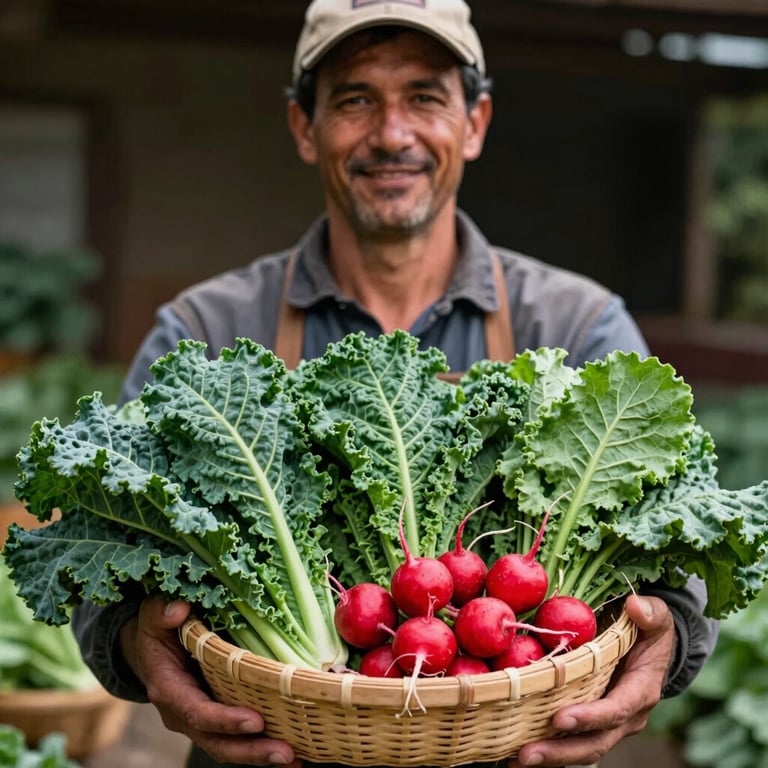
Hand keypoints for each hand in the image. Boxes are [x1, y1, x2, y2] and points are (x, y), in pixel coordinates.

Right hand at [121, 596, 300, 765]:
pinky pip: (240, 738)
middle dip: (251, 750)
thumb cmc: (158, 628)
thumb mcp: (153, 616)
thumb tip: (178, 609)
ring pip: (231, 746)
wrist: (154, 647)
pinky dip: (264, 744)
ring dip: (262, 754)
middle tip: (286, 752)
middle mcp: (184, 714)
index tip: (256, 721)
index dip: (225, 720)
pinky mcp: (219, 718)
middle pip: (217, 742)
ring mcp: (202, 721)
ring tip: (296, 757)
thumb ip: (160, 613)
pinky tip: (295, 749)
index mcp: (169, 690)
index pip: (196, 712)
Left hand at [508, 594, 675, 767]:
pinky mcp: (590, 722)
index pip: (615, 710)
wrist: (652, 650)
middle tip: (526, 754)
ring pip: (579, 748)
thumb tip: (636, 607)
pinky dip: (547, 745)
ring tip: (515, 759)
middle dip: (560, 751)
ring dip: (550, 756)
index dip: (590, 717)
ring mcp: (607, 724)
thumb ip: (651, 613)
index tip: (560, 719)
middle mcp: (625, 717)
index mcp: (640, 692)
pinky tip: (515, 750)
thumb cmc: (650, 631)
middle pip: (594, 743)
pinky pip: (570, 740)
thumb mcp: (657, 618)